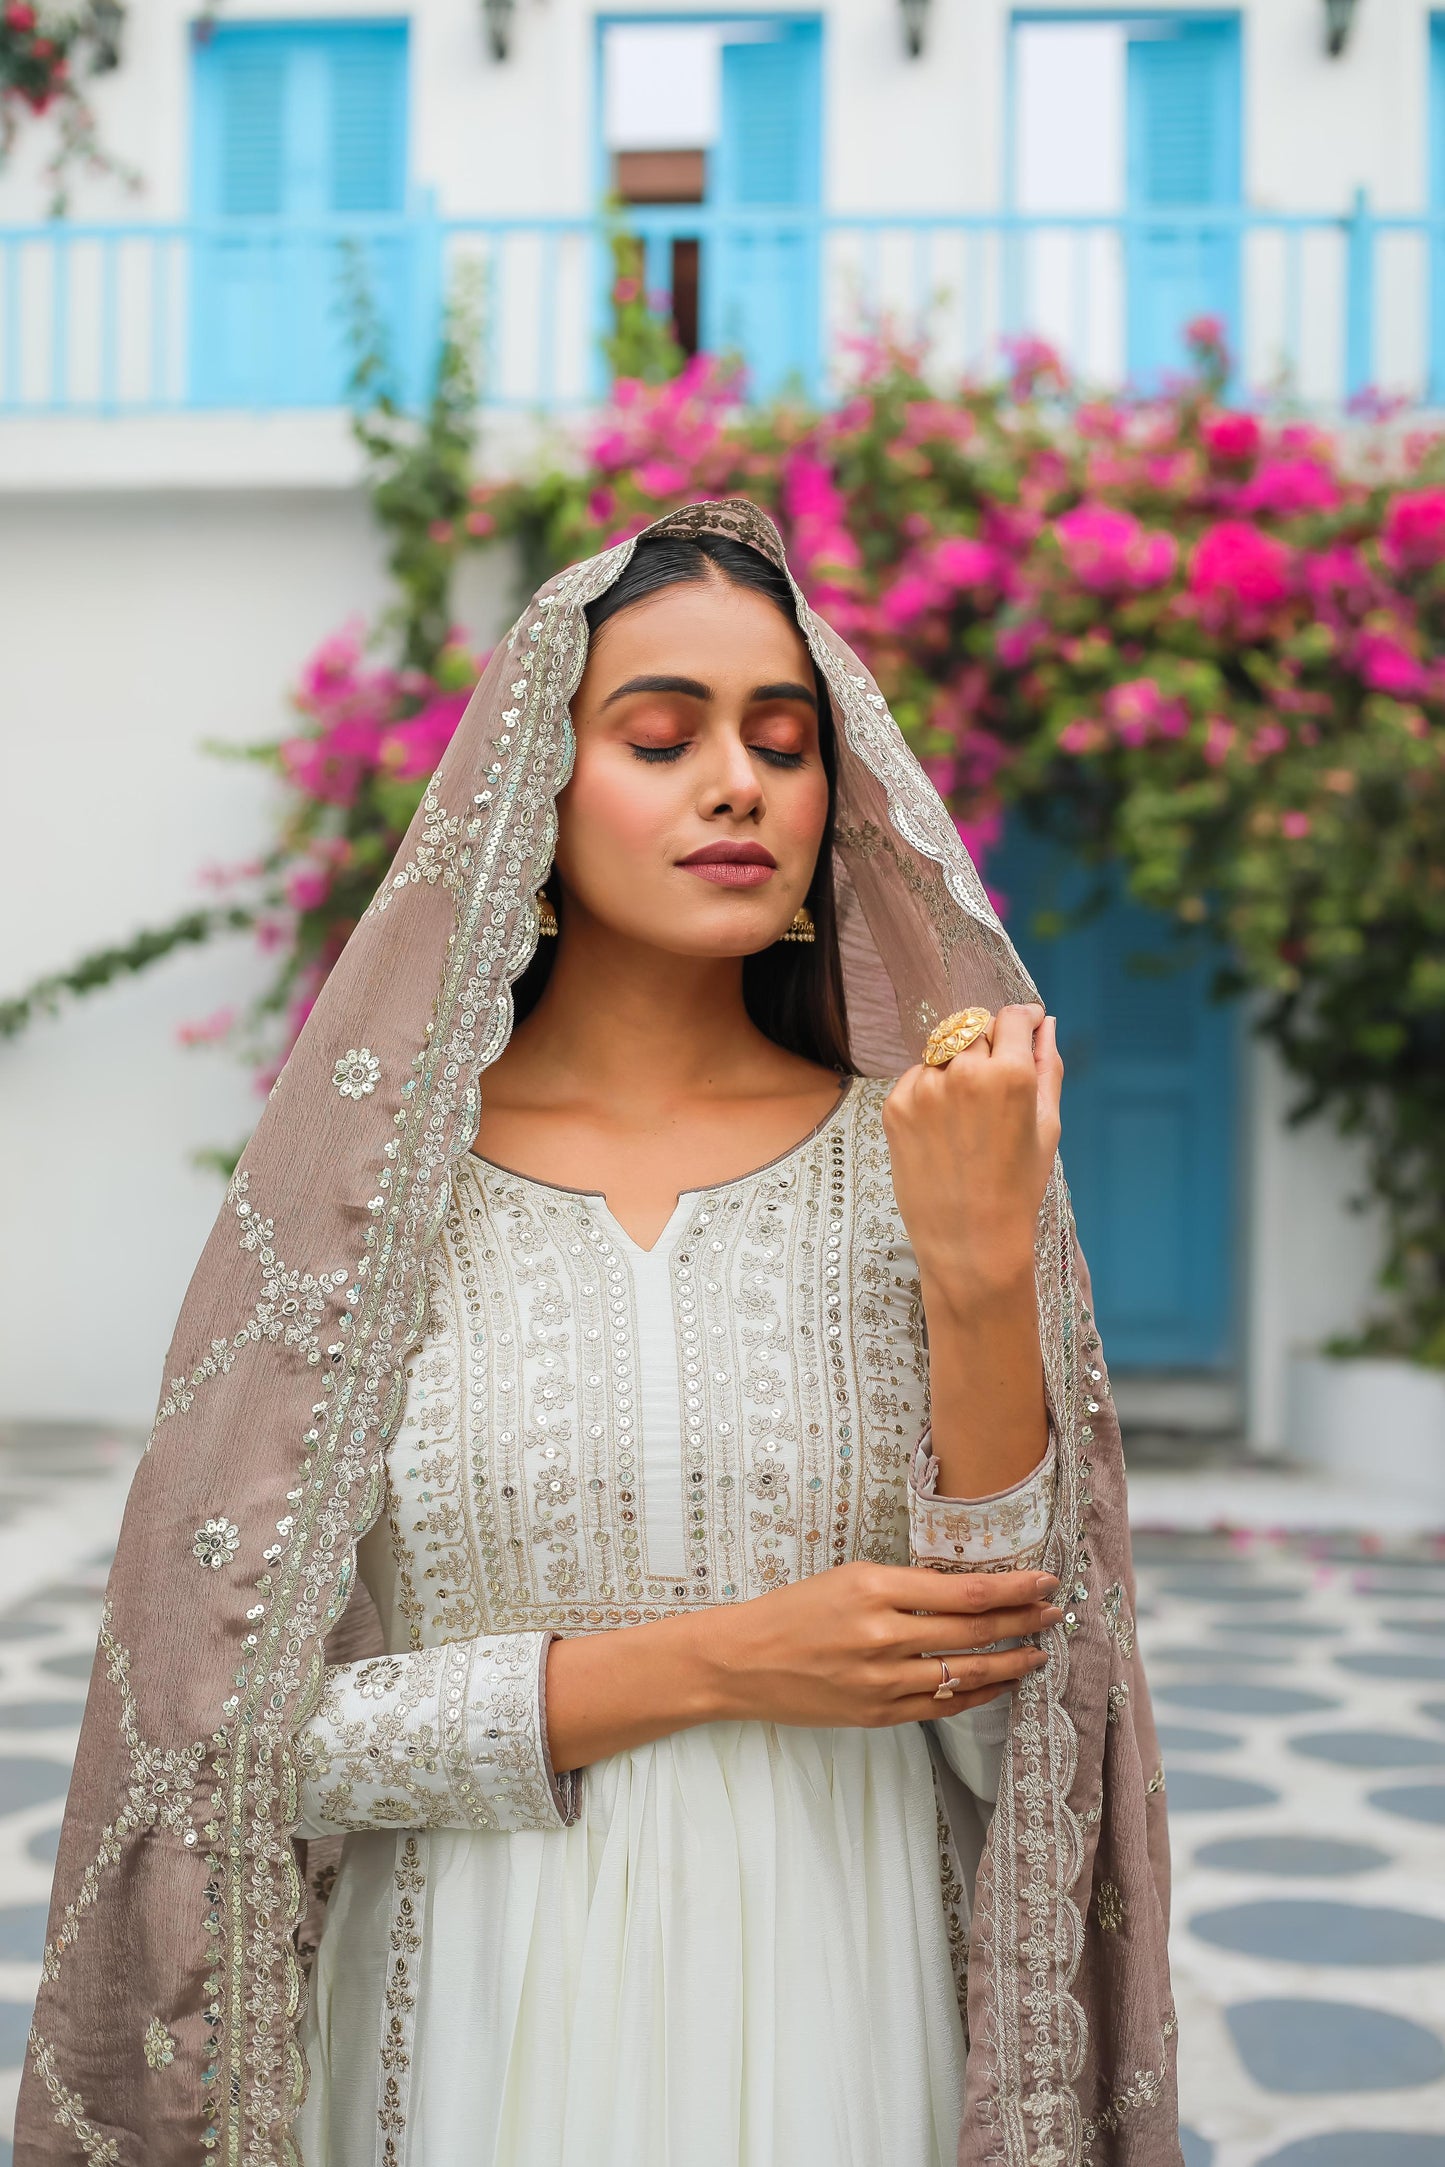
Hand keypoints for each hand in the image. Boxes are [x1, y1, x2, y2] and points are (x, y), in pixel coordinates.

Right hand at [698, 1560, 1061, 1728]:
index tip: (1046, 1579)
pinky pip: (942, 1705)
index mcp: (875, 1589)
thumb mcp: (849, 1578)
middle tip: (1057, 1612)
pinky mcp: (878, 1715)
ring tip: (1039, 1651)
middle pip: (975, 1631)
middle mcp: (883, 1636)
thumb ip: (906, 1587)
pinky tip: (1000, 1682)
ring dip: (1012, 1661)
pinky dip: (978, 1693)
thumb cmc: (793, 1610)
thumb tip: (969, 1593)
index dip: (1015, 1587)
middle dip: (1025, 1621)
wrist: (742, 1661)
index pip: (966, 1591)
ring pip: (966, 1672)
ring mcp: (882, 1681)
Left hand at [882, 1002, 1062, 1302]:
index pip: (1009, 1017)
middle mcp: (963, 1073)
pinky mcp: (894, 1106)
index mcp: (1009, 1075)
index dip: (1021, 1017)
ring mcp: (924, 1089)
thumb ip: (1048, 1066)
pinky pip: (916, 1078)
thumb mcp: (1046, 1126)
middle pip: (974, 1028)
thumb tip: (1044, 1023)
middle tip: (996, 1084)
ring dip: (956, 1066)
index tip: (1025, 1024)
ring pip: (942, 1051)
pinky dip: (930, 1091)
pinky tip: (944, 1130)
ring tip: (969, 1117)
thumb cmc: (1018, 1188)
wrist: (970, 1242)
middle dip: (989, 1044)